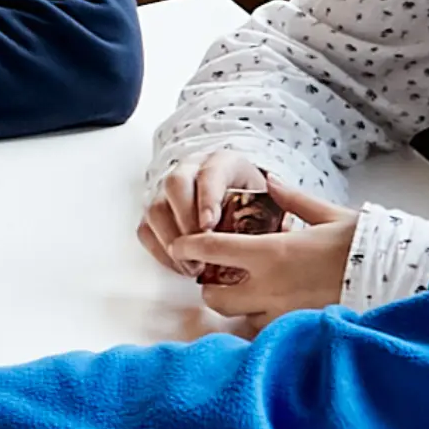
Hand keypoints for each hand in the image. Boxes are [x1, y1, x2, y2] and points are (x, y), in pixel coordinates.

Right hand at [140, 150, 269, 276]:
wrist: (234, 194)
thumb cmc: (251, 200)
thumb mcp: (268, 198)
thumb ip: (274, 210)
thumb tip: (282, 232)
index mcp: (222, 162)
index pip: (210, 173)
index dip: (207, 199)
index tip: (209, 225)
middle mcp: (190, 169)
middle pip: (175, 184)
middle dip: (185, 220)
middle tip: (200, 249)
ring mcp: (168, 189)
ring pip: (156, 208)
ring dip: (172, 240)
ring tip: (193, 266)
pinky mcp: (156, 211)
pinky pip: (146, 229)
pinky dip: (159, 250)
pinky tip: (179, 265)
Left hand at [166, 179, 353, 321]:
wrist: (394, 278)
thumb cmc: (362, 243)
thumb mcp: (327, 213)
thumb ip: (292, 199)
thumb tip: (270, 181)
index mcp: (271, 253)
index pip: (212, 249)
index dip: (188, 245)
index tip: (179, 245)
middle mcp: (269, 287)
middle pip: (215, 296)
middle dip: (209, 286)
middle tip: (216, 276)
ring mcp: (281, 313)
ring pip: (238, 318)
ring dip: (235, 308)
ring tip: (245, 294)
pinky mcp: (297, 330)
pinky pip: (265, 332)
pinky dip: (260, 323)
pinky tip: (269, 311)